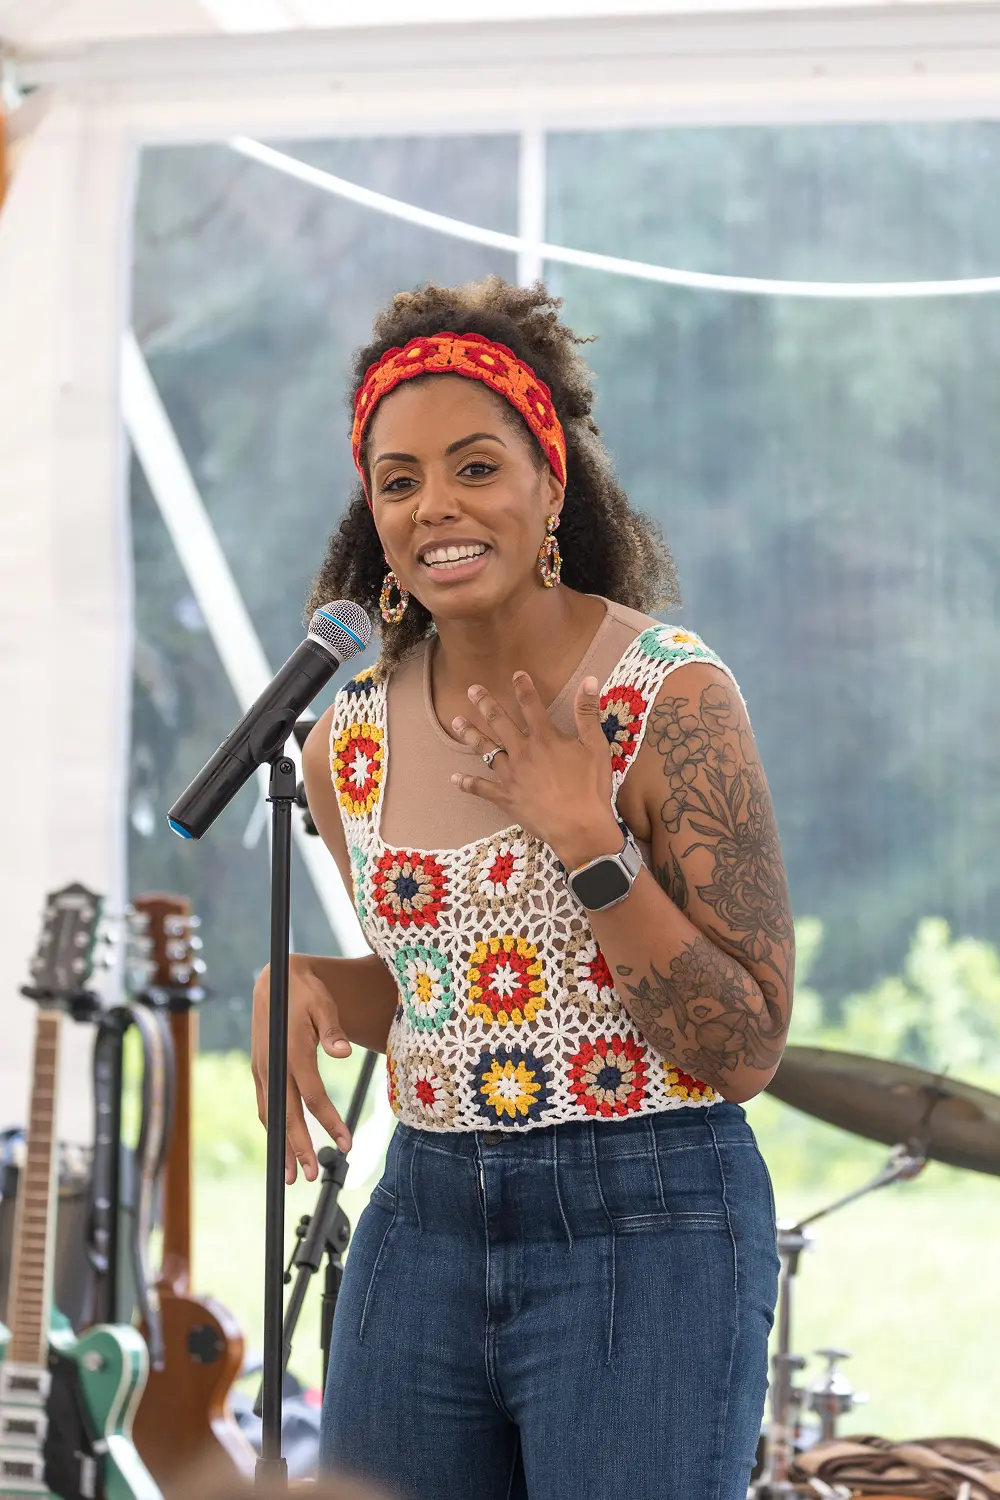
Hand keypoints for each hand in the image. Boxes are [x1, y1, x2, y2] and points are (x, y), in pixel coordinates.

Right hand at [251, 955, 353, 1182]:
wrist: (275, 982)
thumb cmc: (306, 992)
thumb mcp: (323, 1003)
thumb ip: (332, 1029)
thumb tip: (344, 1052)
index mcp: (292, 1049)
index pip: (312, 1094)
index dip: (329, 1120)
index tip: (346, 1142)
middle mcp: (273, 1064)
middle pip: (287, 1113)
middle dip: (299, 1147)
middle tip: (311, 1176)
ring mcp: (262, 1069)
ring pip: (272, 1114)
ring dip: (282, 1145)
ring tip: (293, 1174)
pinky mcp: (259, 1071)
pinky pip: (266, 1105)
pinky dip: (274, 1127)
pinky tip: (283, 1145)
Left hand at [450, 672, 621, 868]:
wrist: (578, 827)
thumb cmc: (591, 788)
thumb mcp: (596, 747)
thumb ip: (588, 713)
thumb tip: (589, 681)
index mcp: (544, 738)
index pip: (531, 705)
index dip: (523, 688)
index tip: (516, 674)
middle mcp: (522, 752)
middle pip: (499, 722)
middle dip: (485, 704)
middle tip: (472, 690)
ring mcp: (511, 775)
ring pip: (485, 750)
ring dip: (470, 735)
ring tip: (456, 722)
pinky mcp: (505, 797)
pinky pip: (482, 788)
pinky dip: (468, 783)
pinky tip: (455, 778)